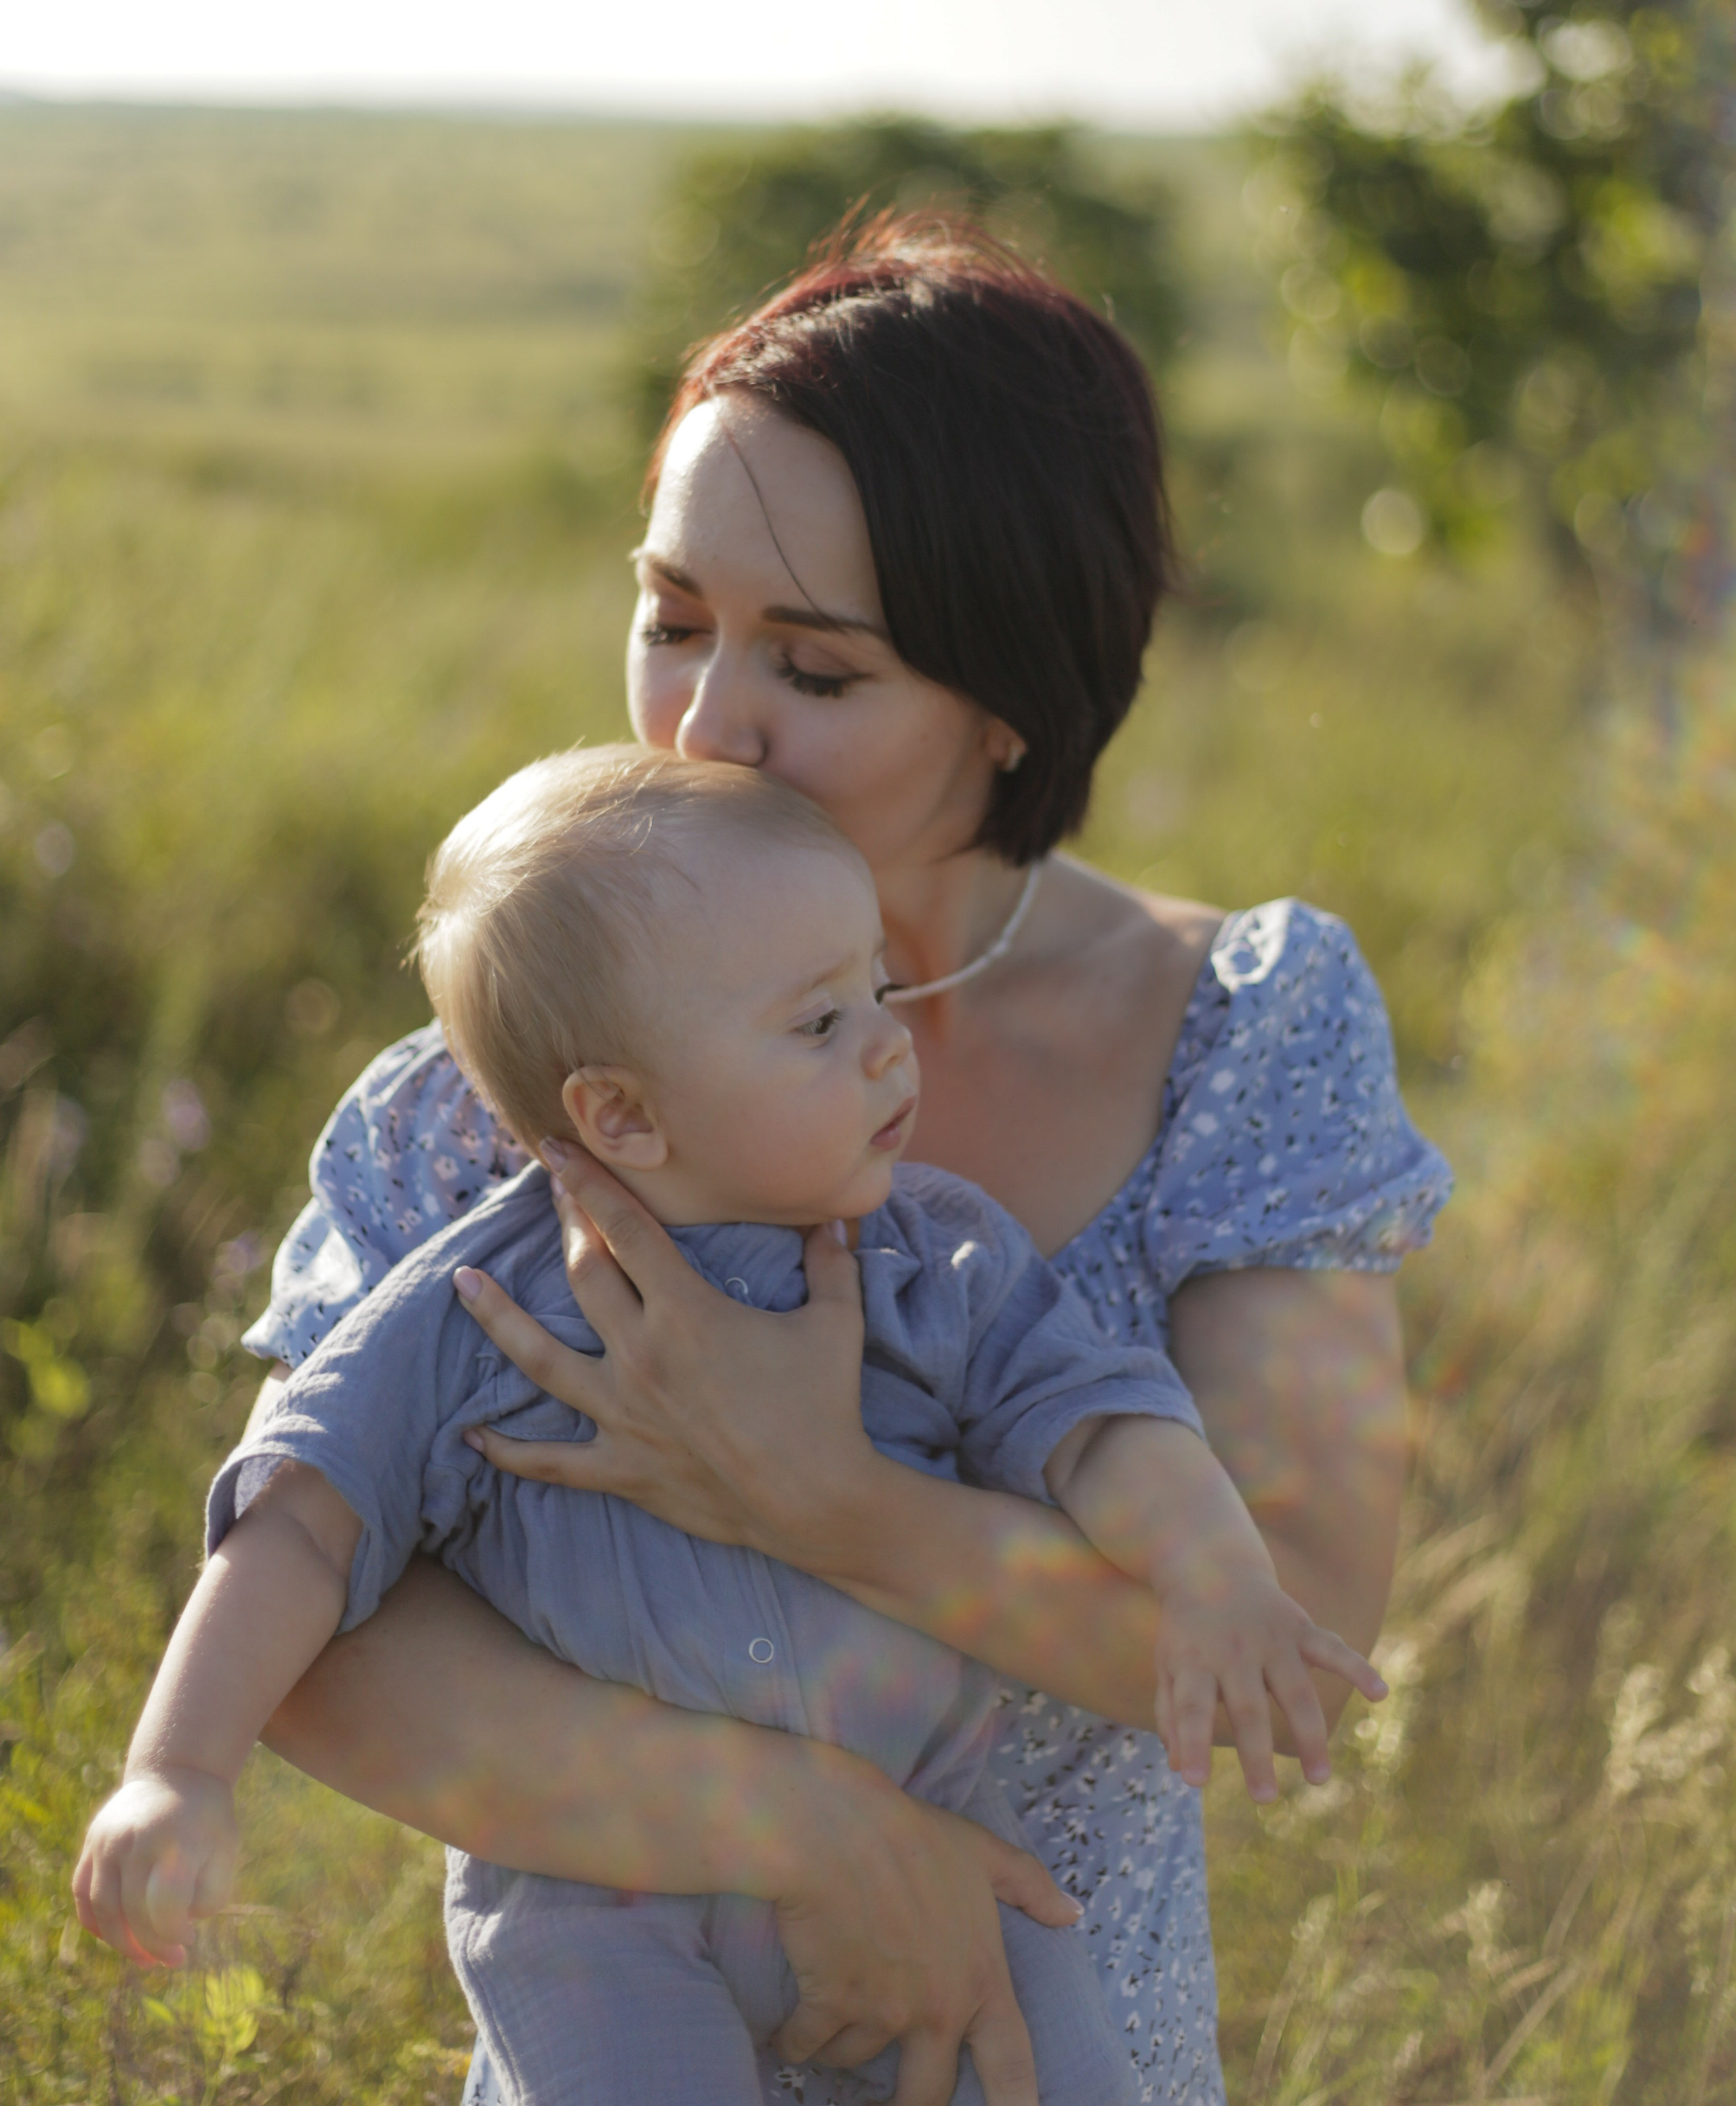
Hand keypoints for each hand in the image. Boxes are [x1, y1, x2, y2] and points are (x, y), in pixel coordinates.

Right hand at [73, 1768, 238, 1966]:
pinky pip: (82, 1893)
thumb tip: (180, 1927)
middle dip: (151, 1945)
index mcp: (175, 1839)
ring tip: (145, 1960)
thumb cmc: (208, 1819)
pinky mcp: (91, 1843)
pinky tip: (117, 1937)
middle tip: (172, 1961)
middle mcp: (135, 1840)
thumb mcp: (226, 1850)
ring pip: (102, 1907)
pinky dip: (96, 1921)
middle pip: (131, 1910)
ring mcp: (107, 1841)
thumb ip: (210, 1892)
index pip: (164, 1904)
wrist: (177, 1771)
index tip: (189, 1941)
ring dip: (121, 1942)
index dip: (174, 1934)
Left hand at [455, 1144, 876, 1565]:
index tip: (560, 1150)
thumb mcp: (836, 1321)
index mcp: (686, 1312)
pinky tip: (473, 1436)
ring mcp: (622, 1414)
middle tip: (546, 1188)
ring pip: (539, 1358)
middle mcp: (641, 1355)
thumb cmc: (825, 1407)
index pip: (627, 1230)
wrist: (816, 1500)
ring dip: (498, 1318)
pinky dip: (509, 1451)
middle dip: (564, 1224)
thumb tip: (835, 1220)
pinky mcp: (621, 1468)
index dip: (592, 1184)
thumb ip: (830, 1264)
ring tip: (463, 1285)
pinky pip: (551, 1461)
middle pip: (583, 1275)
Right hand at [773, 1775, 1080, 2105]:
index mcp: (981, 1981)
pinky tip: (787, 2028)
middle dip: (905, 2104)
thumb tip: (1071, 1913)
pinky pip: (806, 2044)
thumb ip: (1028, 1885)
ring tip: (830, 2018)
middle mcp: (938, 2011)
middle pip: (926, 2095)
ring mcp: (883, 2014)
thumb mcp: (981, 1853)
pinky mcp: (830, 2008)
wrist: (836, 1830)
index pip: (1011, 2067)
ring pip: (854, 2060)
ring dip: (840, 2047)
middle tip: (892, 2097)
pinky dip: (794, 2039)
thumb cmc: (911, 1837)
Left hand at [1154, 1558, 1386, 1801]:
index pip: (1191, 1707)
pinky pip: (1331, 1648)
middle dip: (1256, 1754)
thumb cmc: (1187, 1631)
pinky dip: (1357, 1668)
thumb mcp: (1167, 1665)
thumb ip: (1172, 1714)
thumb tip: (1180, 1767)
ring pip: (1295, 1690)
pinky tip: (1379, 1694)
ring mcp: (1270, 1638)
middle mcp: (1233, 1649)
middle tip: (1264, 1799)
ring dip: (1309, 1735)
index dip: (1193, 1743)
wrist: (1211, 1565)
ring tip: (1318, 1778)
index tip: (1194, 1782)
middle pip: (1248, 1707)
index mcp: (1194, 1660)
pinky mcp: (1299, 1627)